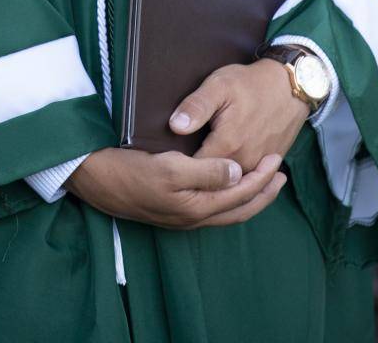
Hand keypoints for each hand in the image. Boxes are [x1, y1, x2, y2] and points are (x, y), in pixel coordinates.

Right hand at [64, 147, 286, 229]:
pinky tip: (228, 184)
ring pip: (225, 210)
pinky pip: (212, 206)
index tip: (277, 159)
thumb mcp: (171, 168)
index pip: (240, 194)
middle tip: (282, 176)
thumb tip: (238, 174)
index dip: (261, 178)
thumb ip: (207, 173)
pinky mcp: (172, 208)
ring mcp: (182, 215)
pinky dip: (229, 196)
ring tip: (263, 180)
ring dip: (248, 196)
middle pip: (238, 209)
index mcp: (196, 208)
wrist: (96, 178)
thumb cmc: (132, 170)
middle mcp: (192, 217)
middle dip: (263, 193)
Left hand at [168, 59, 309, 173]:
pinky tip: (220, 175)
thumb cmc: (250, 83)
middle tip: (178, 172)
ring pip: (230, 185)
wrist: (290, 86)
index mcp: (226, 145)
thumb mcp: (219, 85)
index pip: (194, 170)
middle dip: (195, 179)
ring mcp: (258, 166)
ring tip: (195, 176)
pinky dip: (233, 180)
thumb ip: (196, 106)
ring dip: (214, 183)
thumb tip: (174, 127)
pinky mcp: (268, 165)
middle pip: (212, 182)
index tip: (166, 164)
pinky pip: (247, 181)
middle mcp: (244, 162)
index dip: (178, 168)